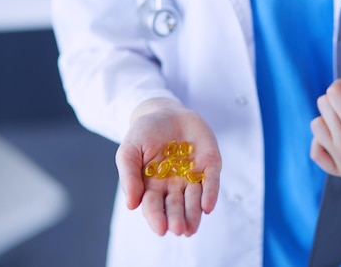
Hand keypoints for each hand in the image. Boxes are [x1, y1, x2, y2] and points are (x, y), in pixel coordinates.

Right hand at [115, 98, 221, 235]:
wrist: (165, 111)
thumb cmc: (144, 132)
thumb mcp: (129, 149)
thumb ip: (129, 175)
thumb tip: (131, 205)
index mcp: (152, 186)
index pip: (154, 206)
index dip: (157, 217)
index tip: (161, 228)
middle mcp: (174, 185)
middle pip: (176, 206)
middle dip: (177, 218)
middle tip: (178, 229)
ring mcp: (192, 175)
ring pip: (194, 198)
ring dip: (193, 213)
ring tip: (192, 226)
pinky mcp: (209, 164)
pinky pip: (211, 181)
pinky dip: (210, 193)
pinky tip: (207, 206)